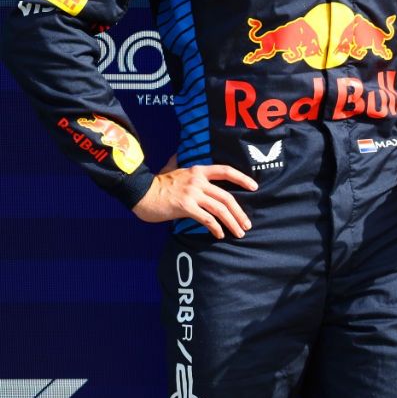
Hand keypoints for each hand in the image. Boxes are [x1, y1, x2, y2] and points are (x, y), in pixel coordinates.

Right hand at [133, 164, 258, 239]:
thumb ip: (187, 170)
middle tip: (247, 224)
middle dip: (239, 212)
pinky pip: (206, 219)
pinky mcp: (185, 206)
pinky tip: (219, 234)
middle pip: (226, 196)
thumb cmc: (158, 185)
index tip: (255, 187)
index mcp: (199, 170)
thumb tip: (188, 163)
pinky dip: (215, 228)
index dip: (242, 178)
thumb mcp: (175, 170)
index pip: (226, 171)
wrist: (140, 192)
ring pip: (220, 209)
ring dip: (232, 222)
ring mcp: (192, 193)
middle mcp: (198, 180)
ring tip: (239, 232)